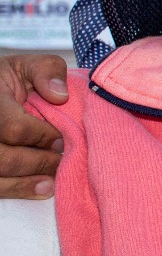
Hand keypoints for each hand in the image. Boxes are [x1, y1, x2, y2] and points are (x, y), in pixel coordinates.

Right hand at [0, 54, 70, 198]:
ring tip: (54, 179)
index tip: (62, 138)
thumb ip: (46, 71)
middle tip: (61, 159)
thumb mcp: (29, 66)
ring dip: (28, 181)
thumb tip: (60, 95)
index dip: (43, 136)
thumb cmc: (11, 80)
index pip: (15, 128)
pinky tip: (42, 188)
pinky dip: (18, 190)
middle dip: (38, 162)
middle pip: (3, 158)